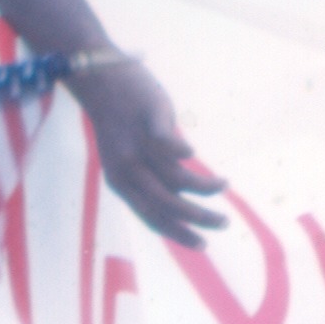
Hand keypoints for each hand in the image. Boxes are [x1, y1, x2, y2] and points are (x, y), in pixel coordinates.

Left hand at [67, 55, 227, 245]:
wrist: (100, 78)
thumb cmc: (120, 121)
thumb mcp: (129, 157)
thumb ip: (152, 176)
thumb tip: (183, 193)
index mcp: (121, 183)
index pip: (152, 219)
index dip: (179, 234)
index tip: (203, 245)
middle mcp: (127, 169)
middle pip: (167, 204)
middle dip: (199, 218)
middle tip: (224, 222)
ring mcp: (137, 144)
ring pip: (175, 177)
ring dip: (204, 186)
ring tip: (224, 183)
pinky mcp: (147, 119)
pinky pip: (166, 143)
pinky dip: (182, 152)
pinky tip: (193, 154)